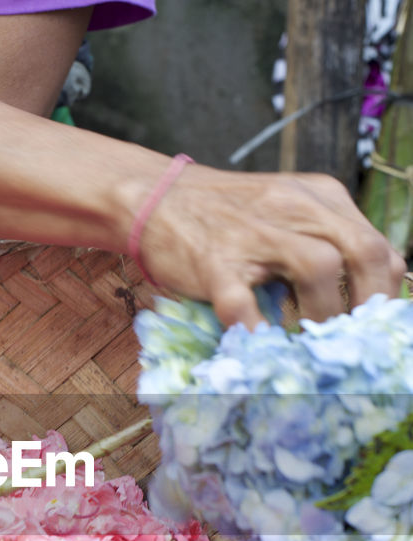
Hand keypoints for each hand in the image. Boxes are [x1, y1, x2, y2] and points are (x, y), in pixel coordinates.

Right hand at [135, 165, 405, 328]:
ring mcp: (253, 232)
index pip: (378, 245)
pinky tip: (259, 343)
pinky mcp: (213, 260)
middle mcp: (295, 207)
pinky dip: (257, 329)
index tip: (373, 324)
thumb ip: (321, 243)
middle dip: (369, 305)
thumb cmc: (225, 215)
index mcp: (320, 197)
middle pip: (363, 250)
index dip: (385, 292)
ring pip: (320, 268)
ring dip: (323, 315)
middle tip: (353, 340)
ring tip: (309, 341)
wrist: (154, 197)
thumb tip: (354, 304)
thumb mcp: (286, 212)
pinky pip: (244, 302)